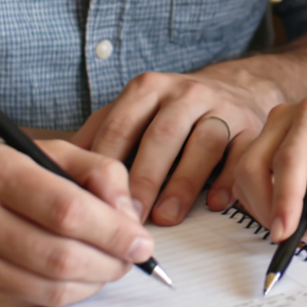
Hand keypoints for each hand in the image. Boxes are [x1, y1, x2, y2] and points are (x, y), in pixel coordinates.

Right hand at [0, 139, 152, 306]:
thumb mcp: (40, 150)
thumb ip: (95, 170)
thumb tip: (129, 214)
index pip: (66, 210)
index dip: (113, 231)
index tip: (141, 241)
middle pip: (60, 255)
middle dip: (109, 262)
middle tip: (130, 258)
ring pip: (48, 287)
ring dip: (91, 282)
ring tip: (106, 266)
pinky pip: (29, 302)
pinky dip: (62, 293)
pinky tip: (72, 276)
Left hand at [73, 63, 284, 226]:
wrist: (238, 89)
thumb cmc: (173, 112)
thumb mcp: (134, 112)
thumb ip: (100, 134)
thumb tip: (55, 168)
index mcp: (148, 89)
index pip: (121, 126)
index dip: (106, 167)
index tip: (94, 201)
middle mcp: (185, 93)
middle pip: (161, 136)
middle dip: (143, 179)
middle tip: (129, 218)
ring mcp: (221, 108)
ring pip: (203, 144)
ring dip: (184, 183)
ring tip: (167, 216)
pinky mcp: (251, 127)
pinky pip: (241, 154)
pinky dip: (229, 180)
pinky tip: (215, 203)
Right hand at [229, 93, 306, 250]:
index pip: (289, 159)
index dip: (283, 200)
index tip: (284, 234)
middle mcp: (287, 117)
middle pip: (254, 167)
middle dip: (270, 211)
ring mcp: (275, 130)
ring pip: (247, 177)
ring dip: (269, 213)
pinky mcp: (270, 146)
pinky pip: (254, 180)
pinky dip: (269, 207)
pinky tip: (301, 222)